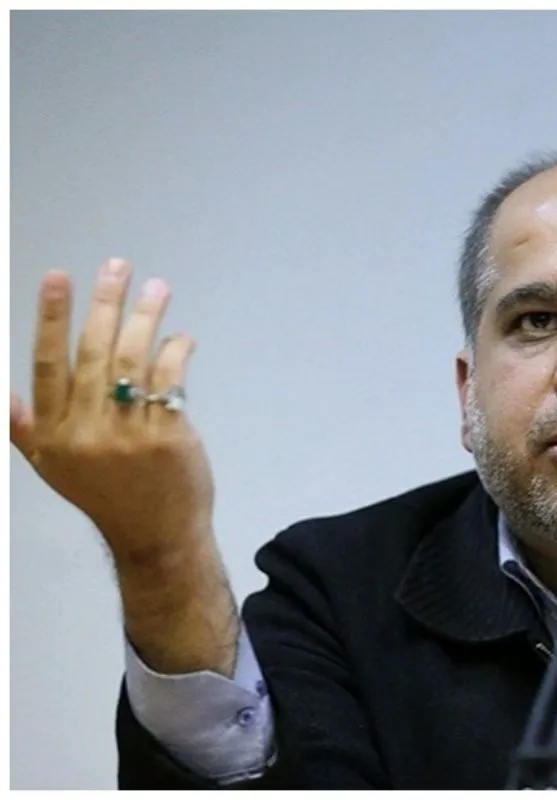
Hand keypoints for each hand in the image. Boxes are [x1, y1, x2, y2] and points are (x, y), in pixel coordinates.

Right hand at [11, 258, 214, 566]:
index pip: (47, 365)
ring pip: (133, 359)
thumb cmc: (106, 495)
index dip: (50, 318)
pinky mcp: (167, 436)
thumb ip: (25, 429)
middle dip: (105, 303)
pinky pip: (168, 379)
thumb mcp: (54, 468)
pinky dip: (175, 351)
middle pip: (94, 352)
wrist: (156, 536)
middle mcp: (84, 432)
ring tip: (156, 288)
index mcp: (52, 435)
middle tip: (117, 267)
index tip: (57, 277)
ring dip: (146, 317)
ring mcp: (127, 434)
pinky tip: (180, 336)